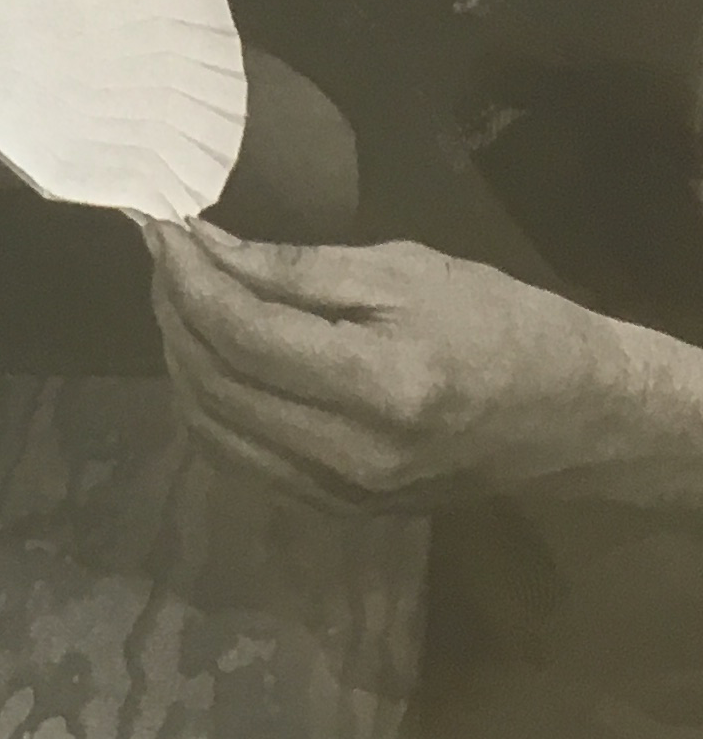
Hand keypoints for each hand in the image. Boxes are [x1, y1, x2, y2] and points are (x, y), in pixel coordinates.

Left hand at [145, 222, 692, 512]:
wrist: (576, 418)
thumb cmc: (500, 324)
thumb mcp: (405, 271)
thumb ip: (296, 267)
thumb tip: (206, 245)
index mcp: (379, 388)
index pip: (241, 333)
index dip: (189, 276)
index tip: (161, 228)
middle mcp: (350, 456)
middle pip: (213, 381)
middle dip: (173, 309)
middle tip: (167, 254)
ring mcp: (340, 495)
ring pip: (210, 427)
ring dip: (179, 355)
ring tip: (180, 294)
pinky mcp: (336, 510)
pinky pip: (236, 457)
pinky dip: (206, 402)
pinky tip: (207, 353)